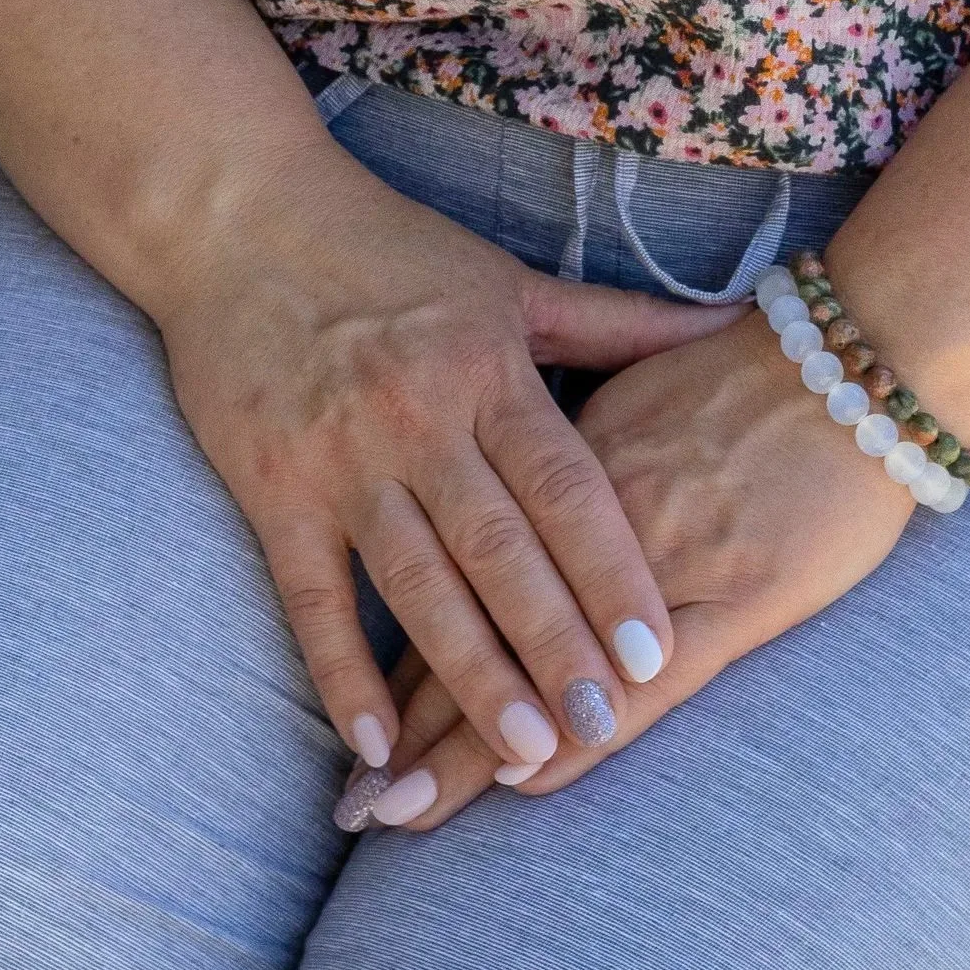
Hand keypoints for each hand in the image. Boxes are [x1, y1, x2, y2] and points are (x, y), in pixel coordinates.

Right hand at [147, 134, 737, 804]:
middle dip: (555, 643)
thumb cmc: (388, 248)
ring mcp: (343, 459)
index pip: (565, 485)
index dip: (610, 569)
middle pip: (499, 549)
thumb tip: (730, 323)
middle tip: (604, 726)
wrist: (240, 218)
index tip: (657, 650)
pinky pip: (312, 595)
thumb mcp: (507, 282)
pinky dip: (341, 670)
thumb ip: (615, 324)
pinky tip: (376, 741)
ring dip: (470, 673)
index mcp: (487, 367)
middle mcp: (420, 418)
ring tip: (522, 752)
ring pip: (418, 583)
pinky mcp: (274, 489)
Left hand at [357, 300, 913, 825]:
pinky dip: (584, 732)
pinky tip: (530, 776)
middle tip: (348, 802)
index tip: (346, 716)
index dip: (396, 650)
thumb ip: (571, 447)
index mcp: (565, 458)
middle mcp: (593, 514)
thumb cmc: (755, 373)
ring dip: (464, 746)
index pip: (456, 566)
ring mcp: (661, 560)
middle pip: (477, 627)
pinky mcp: (735, 601)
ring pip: (538, 665)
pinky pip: (645, 686)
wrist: (863, 361)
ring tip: (393, 810)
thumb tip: (501, 496)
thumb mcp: (641, 387)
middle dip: (409, 723)